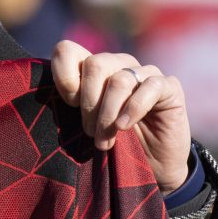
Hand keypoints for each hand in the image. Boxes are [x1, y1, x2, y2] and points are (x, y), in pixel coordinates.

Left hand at [50, 42, 191, 193]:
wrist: (153, 168)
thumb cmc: (115, 147)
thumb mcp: (86, 126)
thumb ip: (73, 106)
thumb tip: (48, 97)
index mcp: (94, 70)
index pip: (68, 50)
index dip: (64, 75)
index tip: (69, 103)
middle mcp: (119, 65)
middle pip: (95, 64)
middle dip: (89, 103)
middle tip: (90, 132)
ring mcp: (146, 73)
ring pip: (119, 80)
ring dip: (108, 115)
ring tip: (105, 141)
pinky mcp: (169, 86)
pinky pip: (149, 87)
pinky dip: (133, 109)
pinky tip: (124, 127)